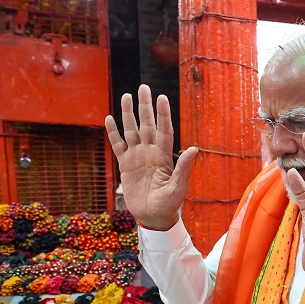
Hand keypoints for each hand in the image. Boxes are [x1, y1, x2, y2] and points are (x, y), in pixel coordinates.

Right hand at [105, 84, 196, 230]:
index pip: (164, 129)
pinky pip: (118, 145)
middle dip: (145, 106)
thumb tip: (194, 148)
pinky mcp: (125, 165)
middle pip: (147, 124)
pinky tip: (110, 118)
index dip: (163, 114)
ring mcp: (137, 157)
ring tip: (125, 96)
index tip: (162, 97)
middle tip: (143, 87)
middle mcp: (150, 152)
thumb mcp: (178, 187)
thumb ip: (184, 168)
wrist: (153, 216)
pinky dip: (113, 133)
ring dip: (128, 114)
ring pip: (132, 130)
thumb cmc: (170, 204)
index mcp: (164, 155)